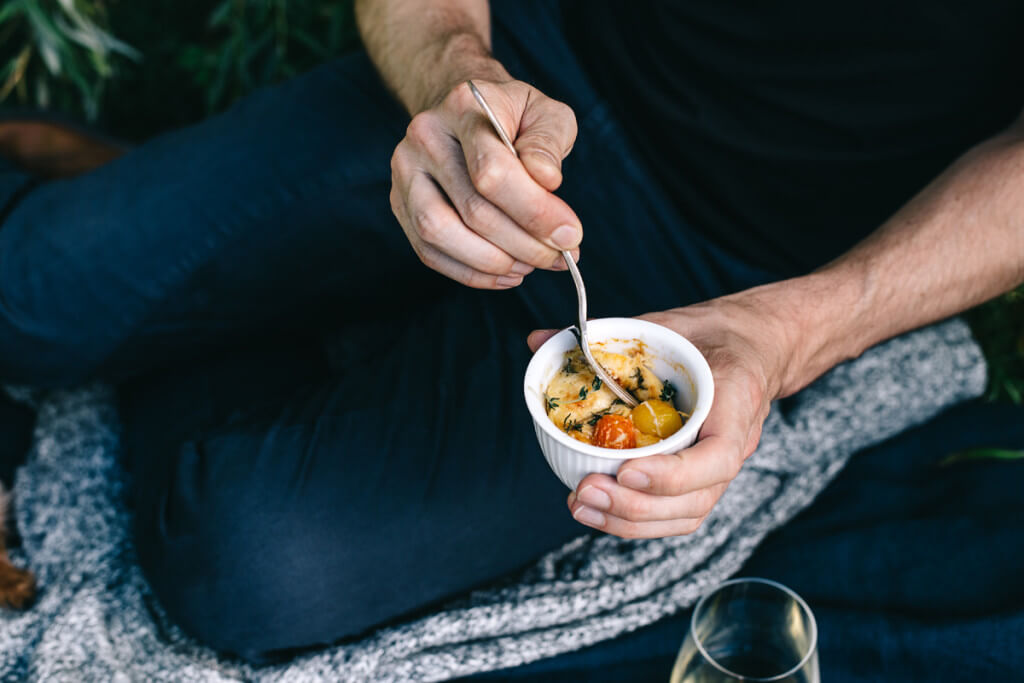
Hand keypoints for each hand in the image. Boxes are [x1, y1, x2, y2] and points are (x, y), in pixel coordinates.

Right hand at [390, 79, 581, 288]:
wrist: (465, 113)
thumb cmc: (513, 117)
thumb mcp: (545, 113)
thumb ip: (550, 142)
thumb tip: (546, 180)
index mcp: (463, 107)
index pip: (492, 171)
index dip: (534, 212)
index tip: (570, 234)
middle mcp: (425, 138)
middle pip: (471, 209)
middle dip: (523, 244)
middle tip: (558, 257)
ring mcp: (406, 173)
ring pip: (440, 233)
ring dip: (493, 262)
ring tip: (530, 265)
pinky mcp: (400, 204)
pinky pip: (429, 252)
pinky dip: (471, 273)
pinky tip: (506, 273)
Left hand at [527, 293, 793, 538]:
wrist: (747, 347)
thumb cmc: (709, 335)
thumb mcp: (665, 323)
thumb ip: (606, 334)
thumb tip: (537, 339)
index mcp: (736, 402)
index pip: (718, 456)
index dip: (673, 473)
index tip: (627, 470)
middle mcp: (735, 445)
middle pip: (695, 500)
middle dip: (636, 505)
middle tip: (586, 490)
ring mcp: (720, 470)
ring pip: (684, 516)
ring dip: (630, 521)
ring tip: (581, 505)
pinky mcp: (701, 482)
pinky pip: (675, 515)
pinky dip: (635, 521)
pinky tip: (596, 510)